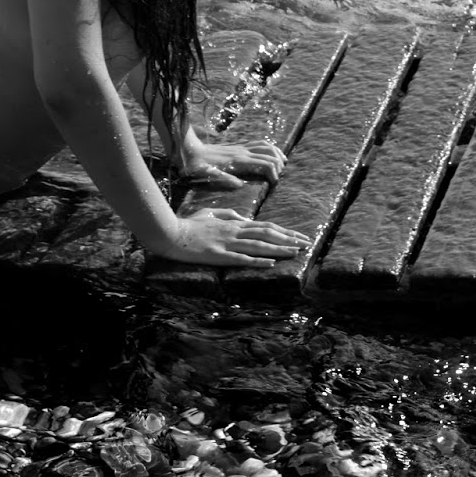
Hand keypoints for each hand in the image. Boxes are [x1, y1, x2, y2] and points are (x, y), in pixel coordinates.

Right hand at [149, 208, 310, 266]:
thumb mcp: (208, 214)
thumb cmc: (187, 224)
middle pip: (266, 234)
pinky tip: (270, 262)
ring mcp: (226, 243)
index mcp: (232, 223)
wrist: (169, 232)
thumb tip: (243, 218)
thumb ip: (227, 215)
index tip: (298, 236)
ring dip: (279, 249)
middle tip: (306, 245)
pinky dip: (257, 260)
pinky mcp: (217, 255)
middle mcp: (233, 231)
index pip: (264, 226)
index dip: (283, 231)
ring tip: (295, 253)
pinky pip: (240, 258)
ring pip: (258, 245)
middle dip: (288, 239)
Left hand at [175, 128, 285, 186]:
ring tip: (282, 164)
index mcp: (238, 161)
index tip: (274, 184)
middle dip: (278, 164)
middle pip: (269, 154)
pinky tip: (269, 156)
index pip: (265, 164)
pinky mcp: (237, 146)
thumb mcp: (207, 174)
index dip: (274, 173)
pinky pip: (258, 144)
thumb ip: (224, 179)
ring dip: (276, 154)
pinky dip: (268, 148)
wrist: (189, 150)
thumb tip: (240, 185)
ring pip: (265, 146)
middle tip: (279, 176)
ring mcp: (240, 147)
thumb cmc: (197, 165)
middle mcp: (242, 152)